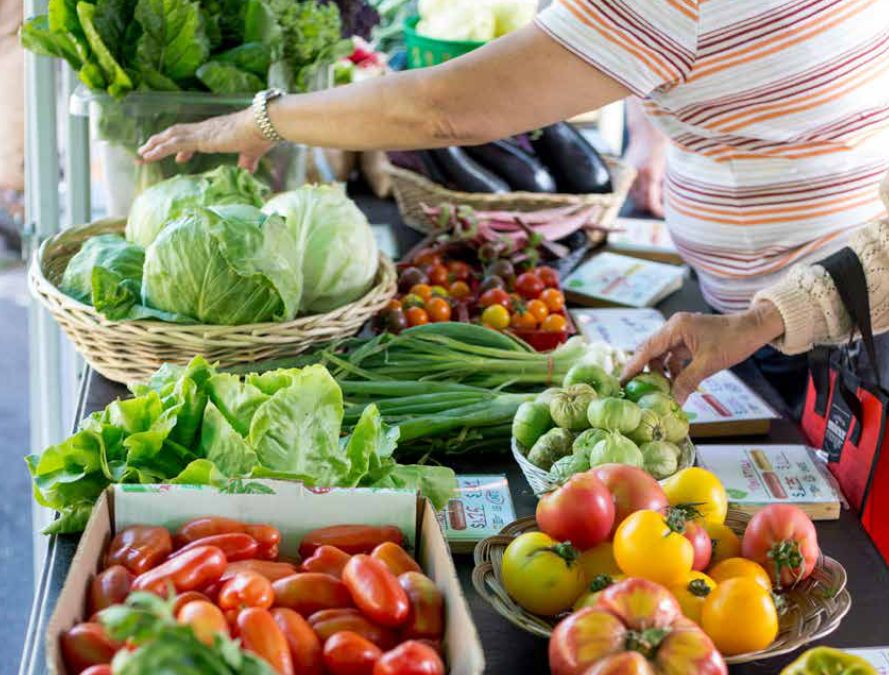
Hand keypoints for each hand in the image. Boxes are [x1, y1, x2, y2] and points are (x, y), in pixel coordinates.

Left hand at [137, 108, 274, 171]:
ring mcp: (201, 132)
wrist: (264, 123)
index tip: (178, 159)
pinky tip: (147, 155)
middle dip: (159, 143)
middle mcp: (205, 129)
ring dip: (154, 145)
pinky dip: (158, 149)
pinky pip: (173, 144)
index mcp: (216, 131)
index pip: (193, 137)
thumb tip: (248, 170)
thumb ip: (247, 161)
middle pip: (176, 134)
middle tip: (146, 153)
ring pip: (170, 137)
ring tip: (140, 154)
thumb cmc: (262, 135)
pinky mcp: (201, 138)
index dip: (182, 147)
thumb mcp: (252, 152)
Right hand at [620, 302, 785, 403]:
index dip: (633, 366)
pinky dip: (672, 371)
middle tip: (634, 390)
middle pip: (650, 351)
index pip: (646, 348)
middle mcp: (674, 328)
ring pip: (662, 355)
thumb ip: (686, 383)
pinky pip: (674, 357)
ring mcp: (681, 334)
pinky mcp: (689, 341)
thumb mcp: (707, 364)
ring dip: (660, 373)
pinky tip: (675, 385)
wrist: (754, 329)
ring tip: (658, 391)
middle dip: (644, 371)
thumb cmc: (733, 341)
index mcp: (675, 327)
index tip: (622, 382)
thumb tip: (673, 403)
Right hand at [624, 135, 666, 217]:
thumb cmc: (663, 146)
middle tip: (661, 205)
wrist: (647, 130)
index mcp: (651, 173)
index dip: (658, 211)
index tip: (664, 214)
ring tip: (654, 193)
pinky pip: (628, 189)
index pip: (651, 202)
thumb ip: (667, 185)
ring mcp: (627, 173)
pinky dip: (636, 192)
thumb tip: (668, 201)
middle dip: (651, 206)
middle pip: (641, 203)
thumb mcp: (670, 167)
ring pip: (633, 197)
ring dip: (643, 199)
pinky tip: (644, 186)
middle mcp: (637, 175)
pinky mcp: (622, 171)